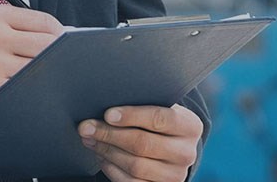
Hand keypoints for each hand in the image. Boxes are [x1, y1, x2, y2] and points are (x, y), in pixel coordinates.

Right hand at [0, 4, 62, 117]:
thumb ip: (23, 27)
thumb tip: (66, 34)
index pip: (45, 22)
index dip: (61, 35)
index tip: (64, 44)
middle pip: (48, 45)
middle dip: (58, 56)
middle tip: (61, 63)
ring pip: (41, 67)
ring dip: (47, 74)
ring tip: (44, 77)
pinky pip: (27, 87)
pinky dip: (34, 89)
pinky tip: (32, 90)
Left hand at [78, 104, 202, 181]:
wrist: (173, 148)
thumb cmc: (159, 122)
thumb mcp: (161, 108)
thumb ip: (143, 103)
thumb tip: (107, 102)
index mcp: (190, 126)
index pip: (160, 118)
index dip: (132, 116)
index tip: (108, 114)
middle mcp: (186, 153)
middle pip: (143, 144)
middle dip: (110, 134)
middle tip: (86, 127)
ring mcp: (175, 175)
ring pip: (135, 165)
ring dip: (106, 151)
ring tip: (90, 139)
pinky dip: (111, 169)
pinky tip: (101, 156)